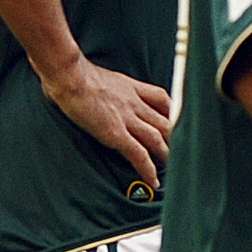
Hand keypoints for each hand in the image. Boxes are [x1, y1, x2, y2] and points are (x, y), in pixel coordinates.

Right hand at [42, 56, 171, 191]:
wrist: (69, 75)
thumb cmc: (73, 72)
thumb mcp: (98, 73)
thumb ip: (104, 84)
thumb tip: (93, 88)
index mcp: (130, 87)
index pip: (161, 98)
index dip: (172, 111)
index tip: (177, 121)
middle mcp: (133, 103)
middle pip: (164, 121)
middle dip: (176, 137)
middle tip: (182, 150)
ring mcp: (126, 118)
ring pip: (157, 139)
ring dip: (166, 155)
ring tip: (173, 168)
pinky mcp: (115, 133)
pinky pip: (138, 154)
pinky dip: (148, 169)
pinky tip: (153, 179)